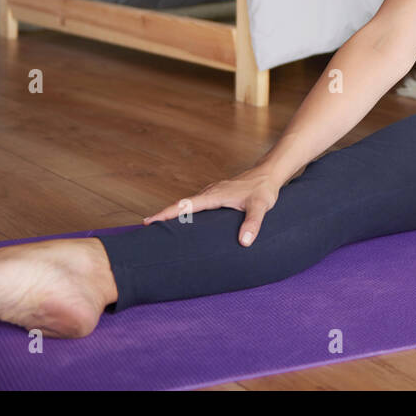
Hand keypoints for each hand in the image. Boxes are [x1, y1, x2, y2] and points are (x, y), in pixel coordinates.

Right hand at [144, 164, 282, 246]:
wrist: (270, 173)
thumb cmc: (264, 189)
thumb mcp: (261, 207)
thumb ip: (253, 224)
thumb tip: (244, 242)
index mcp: (214, 195)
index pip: (184, 205)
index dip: (166, 214)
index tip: (148, 221)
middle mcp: (210, 192)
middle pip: (181, 204)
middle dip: (163, 215)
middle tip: (145, 227)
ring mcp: (213, 192)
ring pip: (189, 203)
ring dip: (174, 213)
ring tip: (160, 227)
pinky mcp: (218, 194)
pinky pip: (197, 204)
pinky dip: (186, 210)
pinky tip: (186, 220)